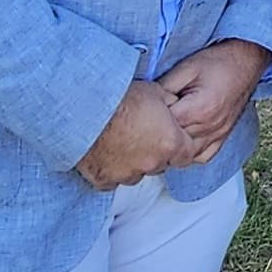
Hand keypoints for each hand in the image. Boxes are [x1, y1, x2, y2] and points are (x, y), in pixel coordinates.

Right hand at [76, 78, 198, 189]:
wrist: (84, 107)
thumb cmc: (120, 97)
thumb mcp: (154, 91)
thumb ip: (170, 103)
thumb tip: (175, 105)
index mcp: (170, 143)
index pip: (187, 155)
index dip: (179, 145)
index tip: (170, 138)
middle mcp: (151, 163)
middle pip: (160, 164)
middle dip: (154, 153)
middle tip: (141, 135)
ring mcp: (127, 174)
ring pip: (136, 174)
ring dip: (132, 162)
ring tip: (120, 142)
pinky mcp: (104, 179)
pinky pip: (111, 180)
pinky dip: (109, 170)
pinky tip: (104, 154)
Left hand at [153, 39, 270, 166]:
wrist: (246, 60)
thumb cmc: (218, 62)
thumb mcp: (186, 68)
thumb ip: (164, 87)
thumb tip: (144, 101)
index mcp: (200, 109)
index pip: (164, 126)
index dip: (151, 117)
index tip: (147, 108)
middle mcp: (210, 126)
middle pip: (173, 142)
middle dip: (159, 132)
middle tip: (151, 119)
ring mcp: (218, 134)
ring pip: (187, 155)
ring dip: (174, 145)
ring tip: (164, 130)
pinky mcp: (223, 136)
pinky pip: (203, 156)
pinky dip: (190, 153)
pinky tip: (182, 140)